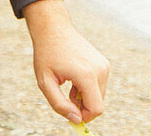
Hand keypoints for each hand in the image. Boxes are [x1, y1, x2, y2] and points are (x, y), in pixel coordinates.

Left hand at [23, 0, 109, 123]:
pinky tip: (74, 79)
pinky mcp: (104, 63)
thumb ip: (60, 105)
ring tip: (68, 86)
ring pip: (99, 96)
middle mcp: (100, 70)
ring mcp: (104, 65)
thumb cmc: (47, 55)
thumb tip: (76, 119)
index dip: (83, 117)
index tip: (69, 114)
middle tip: (65, 97)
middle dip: (82, 107)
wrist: (54, 30)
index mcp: (87, 75)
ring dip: (84, 98)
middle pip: (98, 104)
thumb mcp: (46, 83)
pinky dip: (87, 89)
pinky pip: (99, 86)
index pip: (96, 109)